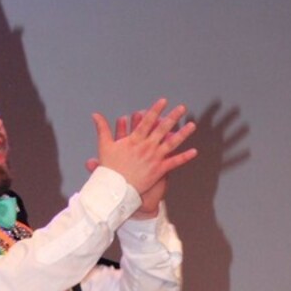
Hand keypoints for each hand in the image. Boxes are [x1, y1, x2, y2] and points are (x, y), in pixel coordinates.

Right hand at [88, 99, 196, 216]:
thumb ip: (102, 128)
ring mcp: (154, 158)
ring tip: (192, 125)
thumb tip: (95, 114)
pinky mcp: (159, 170)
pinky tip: (194, 151)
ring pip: (172, 143)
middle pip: (162, 128)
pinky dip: (184, 157)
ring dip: (183, 133)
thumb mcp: (104, 146)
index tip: (164, 101)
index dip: (156, 110)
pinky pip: (174, 162)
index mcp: (135, 139)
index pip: (147, 121)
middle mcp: (147, 147)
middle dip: (173, 117)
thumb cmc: (109, 168)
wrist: (115, 189)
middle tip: (182, 108)